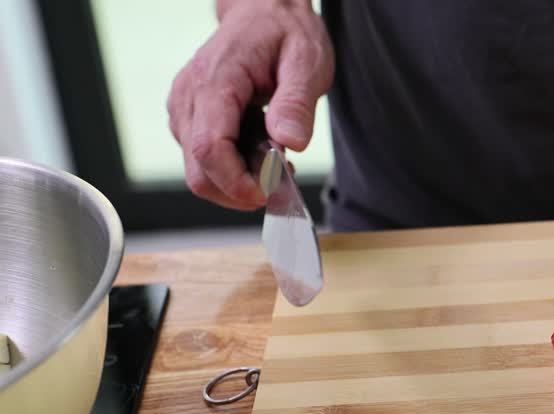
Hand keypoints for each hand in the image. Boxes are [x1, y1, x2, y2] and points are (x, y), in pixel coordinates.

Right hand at [166, 1, 332, 209]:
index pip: (208, 148)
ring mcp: (184, 107)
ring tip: (277, 162)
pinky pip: (202, 159)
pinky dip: (232, 169)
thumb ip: (297, 103)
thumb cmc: (286, 32)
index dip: (236, 182)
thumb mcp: (307, 62)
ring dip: (238, 181)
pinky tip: (261, 154)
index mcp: (216, 80)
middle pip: (197, 170)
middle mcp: (189, 95)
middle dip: (239, 190)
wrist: (264, 11)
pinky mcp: (188, 116)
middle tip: (281, 182)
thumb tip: (290, 142)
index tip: (270, 193)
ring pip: (198, 171)